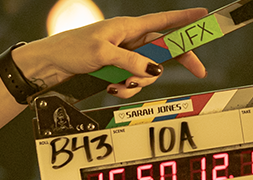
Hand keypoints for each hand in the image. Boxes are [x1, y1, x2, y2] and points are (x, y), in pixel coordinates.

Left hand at [13, 8, 209, 98]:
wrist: (48, 65)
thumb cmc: (69, 49)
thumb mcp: (102, 53)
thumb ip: (131, 61)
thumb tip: (154, 68)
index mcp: (127, 27)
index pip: (164, 22)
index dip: (185, 20)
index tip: (204, 18)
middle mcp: (128, 40)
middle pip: (163, 51)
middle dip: (172, 64)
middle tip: (198, 71)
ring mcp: (123, 57)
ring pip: (148, 72)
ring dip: (138, 82)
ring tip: (118, 83)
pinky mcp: (116, 71)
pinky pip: (133, 82)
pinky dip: (126, 88)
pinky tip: (111, 87)